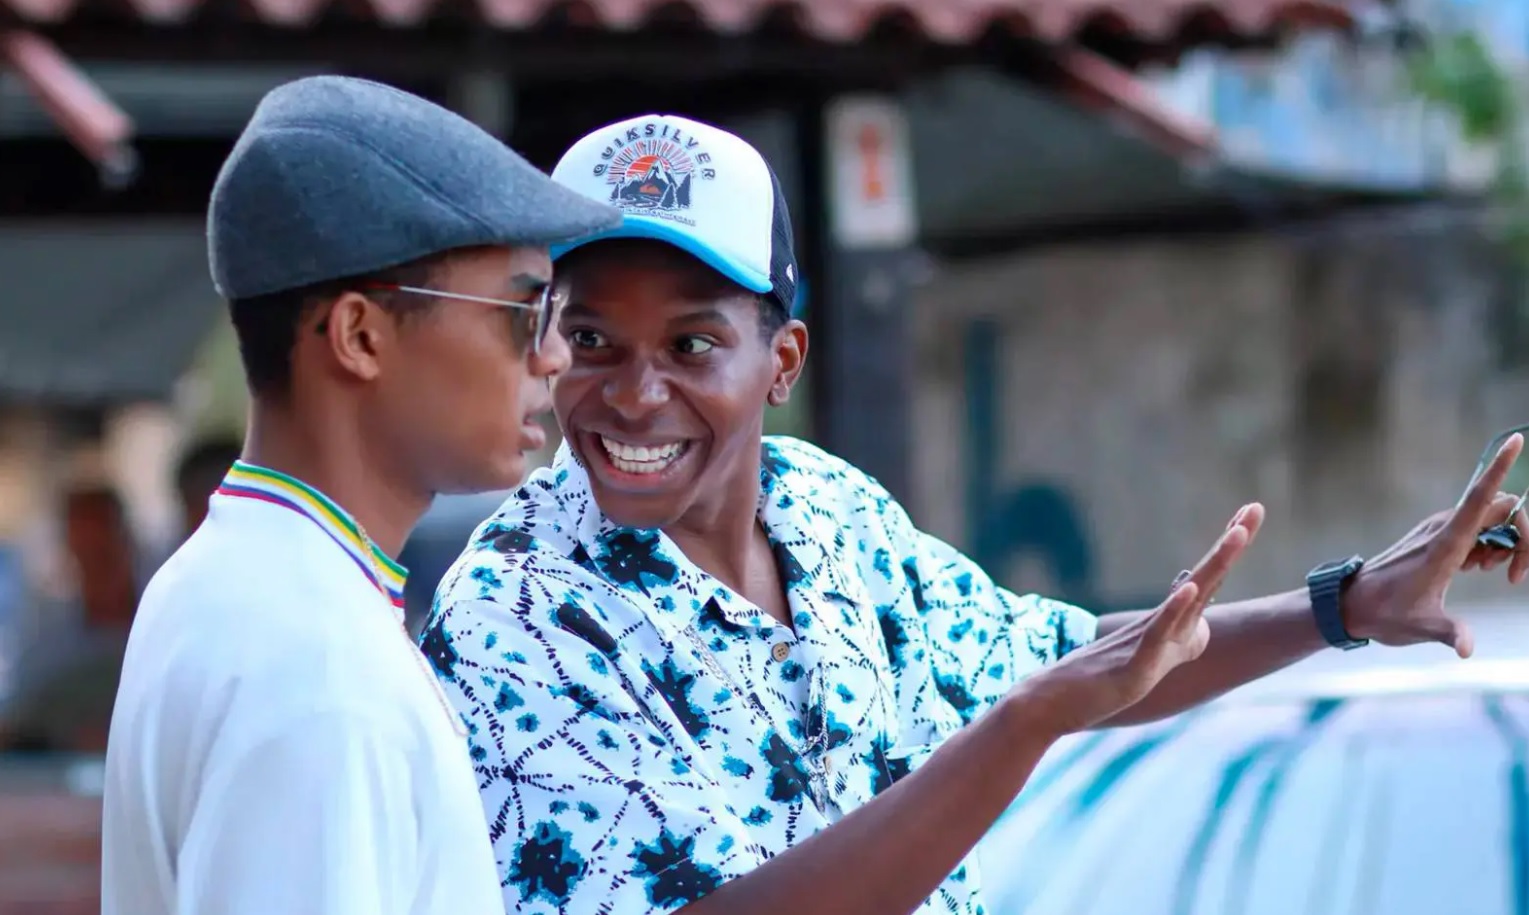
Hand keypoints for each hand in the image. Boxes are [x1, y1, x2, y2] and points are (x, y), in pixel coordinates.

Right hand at [1017, 503, 1263, 737]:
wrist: (1053, 700)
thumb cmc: (1100, 682)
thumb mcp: (1153, 663)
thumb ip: (1179, 643)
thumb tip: (1202, 628)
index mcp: (1168, 623)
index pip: (1206, 579)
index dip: (1227, 548)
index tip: (1249, 513)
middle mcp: (1160, 623)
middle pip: (1204, 576)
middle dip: (1231, 542)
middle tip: (1256, 507)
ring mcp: (1146, 640)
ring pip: (1188, 598)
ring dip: (1215, 564)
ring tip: (1238, 534)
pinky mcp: (1134, 665)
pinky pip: (1157, 634)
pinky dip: (1174, 609)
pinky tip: (1190, 588)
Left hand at [1343, 433, 1526, 657]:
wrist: (1353, 605)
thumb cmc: (1384, 614)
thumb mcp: (1422, 628)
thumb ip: (1450, 634)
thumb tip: (1468, 650)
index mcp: (1446, 543)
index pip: (1480, 498)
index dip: (1500, 468)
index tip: (1518, 440)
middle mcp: (1445, 528)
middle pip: (1503, 510)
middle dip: (1524, 537)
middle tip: (1512, 577)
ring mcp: (1441, 530)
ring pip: (1493, 519)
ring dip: (1507, 543)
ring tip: (1486, 573)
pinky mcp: (1439, 536)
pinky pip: (1479, 527)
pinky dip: (1491, 544)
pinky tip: (1477, 568)